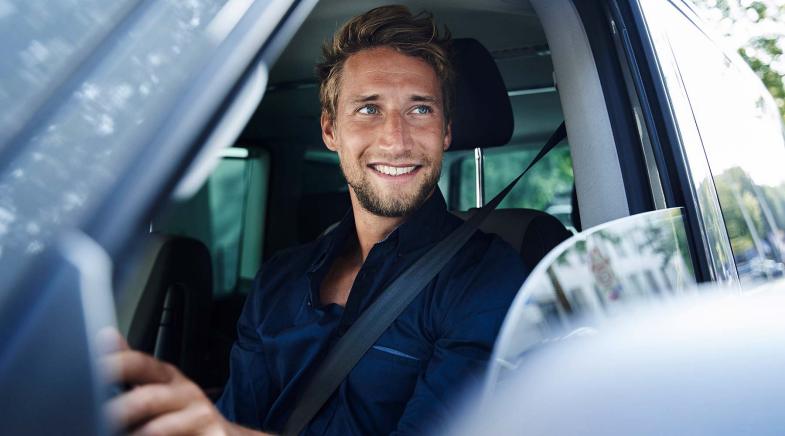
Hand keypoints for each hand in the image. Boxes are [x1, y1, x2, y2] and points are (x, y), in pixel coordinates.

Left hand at [99, 329, 260, 435]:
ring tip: (109, 431)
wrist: (222, 434)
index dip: (114, 365)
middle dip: (117, 411)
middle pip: (146, 398)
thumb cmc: (182, 413)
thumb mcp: (158, 386)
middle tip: (95, 418)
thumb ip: (131, 367)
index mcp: (167, 376)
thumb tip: (104, 335)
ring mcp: (199, 414)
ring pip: (157, 427)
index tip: (88, 371)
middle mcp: (185, 391)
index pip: (139, 363)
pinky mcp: (211, 434)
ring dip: (134, 434)